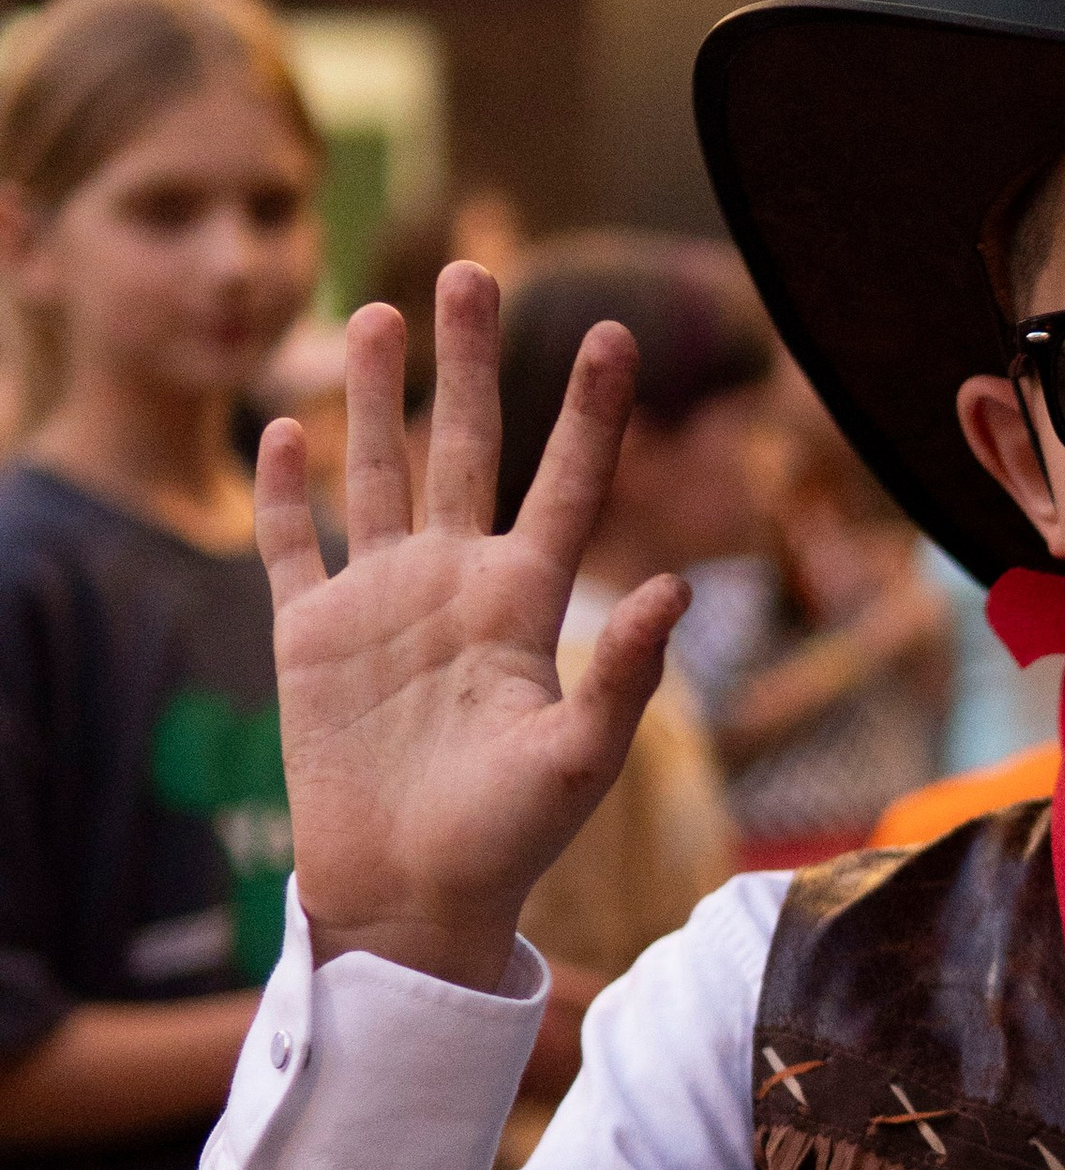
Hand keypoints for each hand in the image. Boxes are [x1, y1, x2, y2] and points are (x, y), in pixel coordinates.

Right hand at [255, 262, 689, 990]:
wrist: (412, 897)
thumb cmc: (509, 841)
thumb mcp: (581, 760)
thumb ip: (625, 675)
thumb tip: (674, 590)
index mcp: (526, 604)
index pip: (568, 484)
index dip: (590, 412)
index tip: (617, 333)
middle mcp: (455, 585)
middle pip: (464, 449)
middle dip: (469, 363)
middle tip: (472, 271)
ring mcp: (380, 604)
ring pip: (378, 475)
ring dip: (379, 399)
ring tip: (382, 314)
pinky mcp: (309, 636)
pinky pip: (294, 546)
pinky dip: (286, 489)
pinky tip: (287, 426)